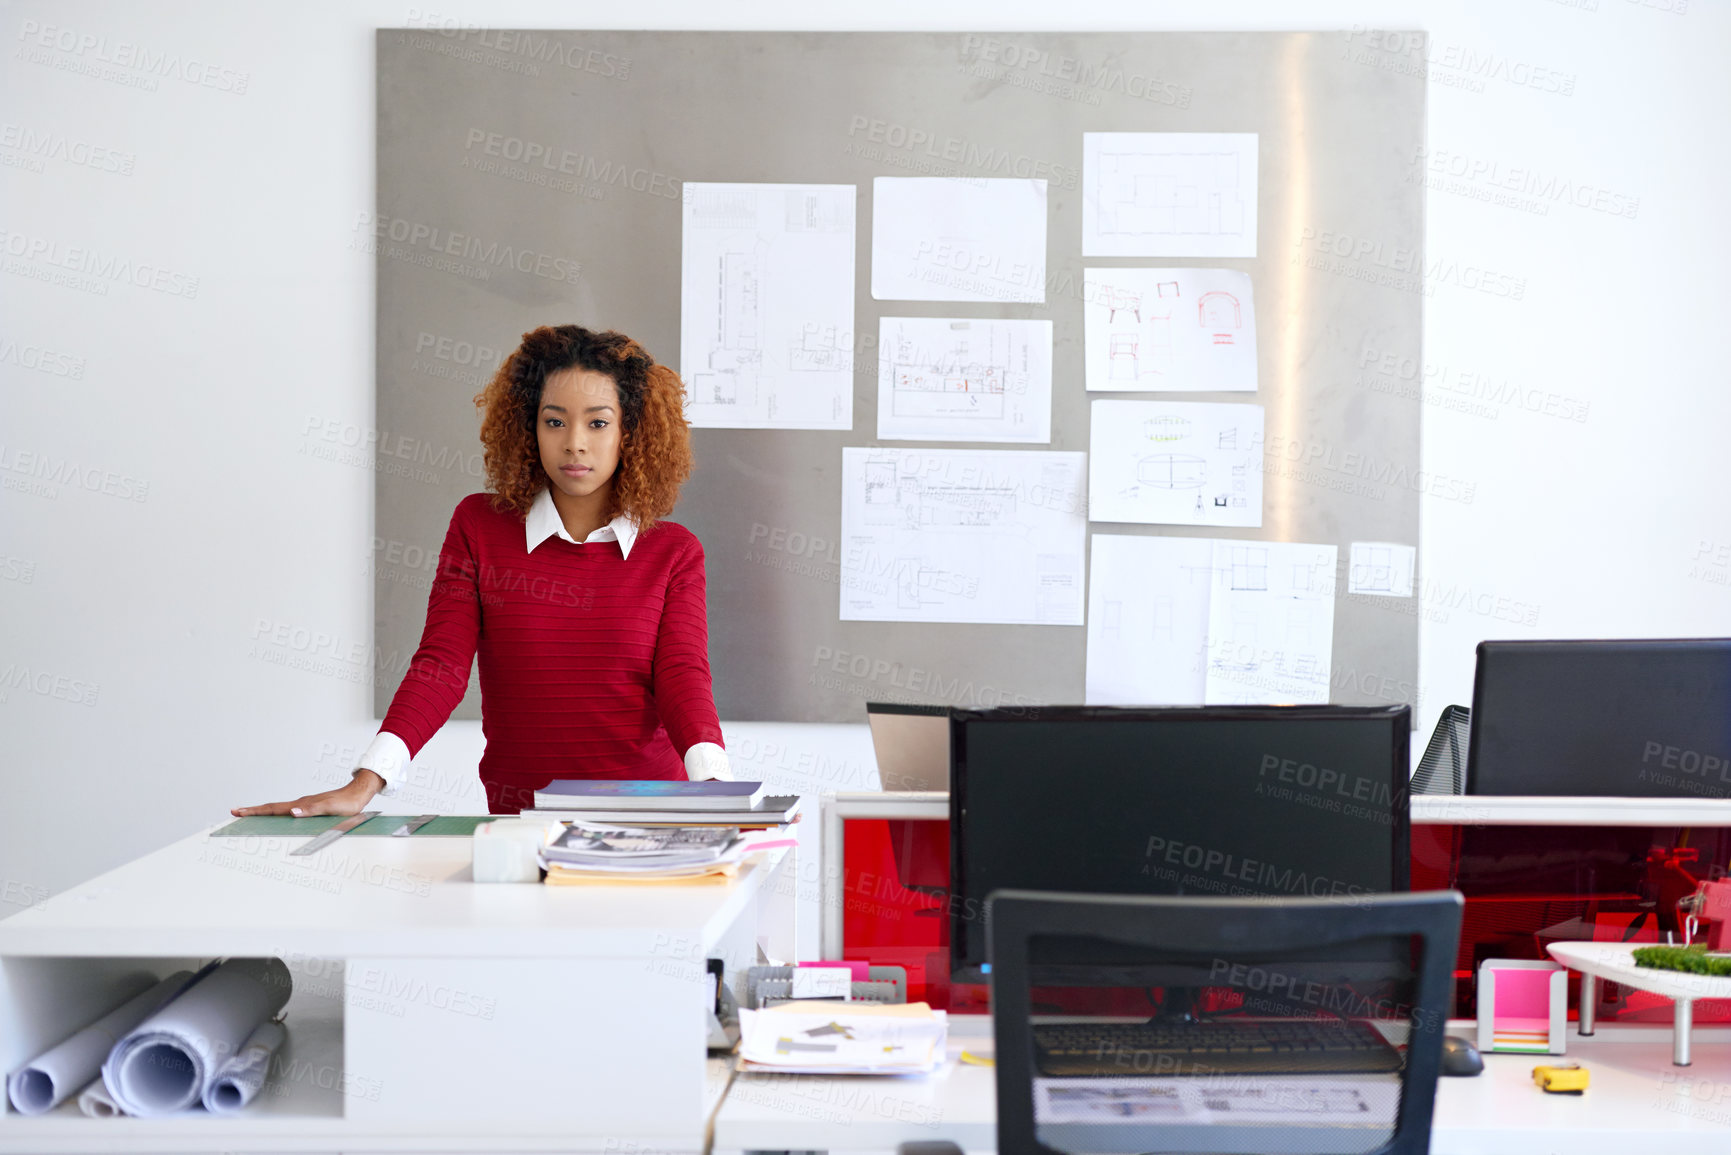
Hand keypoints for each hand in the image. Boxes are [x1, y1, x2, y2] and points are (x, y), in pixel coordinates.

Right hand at [231, 769, 383, 817]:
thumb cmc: (347, 803)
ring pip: (279, 809)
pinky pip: (288, 811)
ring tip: (249, 816)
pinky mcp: (310, 807)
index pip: (273, 808)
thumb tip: (292, 812)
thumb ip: (311, 810)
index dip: (255, 811)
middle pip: (272, 808)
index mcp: (302, 804)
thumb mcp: (330, 808)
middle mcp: (300, 804)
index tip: (238, 812)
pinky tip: (276, 818)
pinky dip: (276, 814)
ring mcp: (304, 805)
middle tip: (235, 813)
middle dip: (253, 811)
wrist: (359, 794)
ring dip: (263, 812)